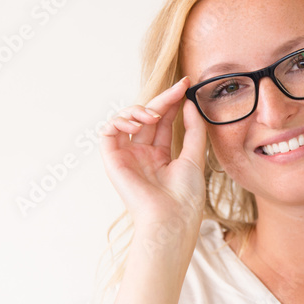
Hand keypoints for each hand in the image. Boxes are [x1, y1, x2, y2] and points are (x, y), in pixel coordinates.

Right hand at [99, 77, 206, 231]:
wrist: (171, 218)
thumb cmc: (185, 196)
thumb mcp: (195, 157)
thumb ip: (193, 129)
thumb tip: (189, 104)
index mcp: (160, 156)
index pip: (163, 121)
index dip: (172, 102)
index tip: (185, 85)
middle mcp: (142, 155)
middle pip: (147, 117)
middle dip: (162, 99)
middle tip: (178, 88)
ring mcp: (127, 157)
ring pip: (125, 120)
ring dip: (139, 109)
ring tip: (154, 115)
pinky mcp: (113, 160)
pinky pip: (108, 132)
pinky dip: (120, 120)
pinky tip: (138, 123)